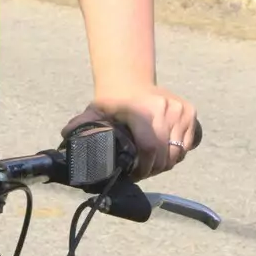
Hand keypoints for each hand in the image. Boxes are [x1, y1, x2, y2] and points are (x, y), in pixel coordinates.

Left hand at [63, 85, 197, 179]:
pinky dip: (178, 153)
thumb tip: (67, 138)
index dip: (144, 168)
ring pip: (178, 151)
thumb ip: (82, 125)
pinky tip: (164, 152)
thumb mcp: (95, 112)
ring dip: (166, 163)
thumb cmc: (112, 102)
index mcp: (141, 110)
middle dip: (154, 169)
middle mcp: (163, 107)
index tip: (135, 175)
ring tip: (151, 163)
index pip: (149, 148)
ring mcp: (178, 108)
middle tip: (142, 172)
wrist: (129, 80)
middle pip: (165, 154)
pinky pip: (188, 143)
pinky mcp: (189, 111)